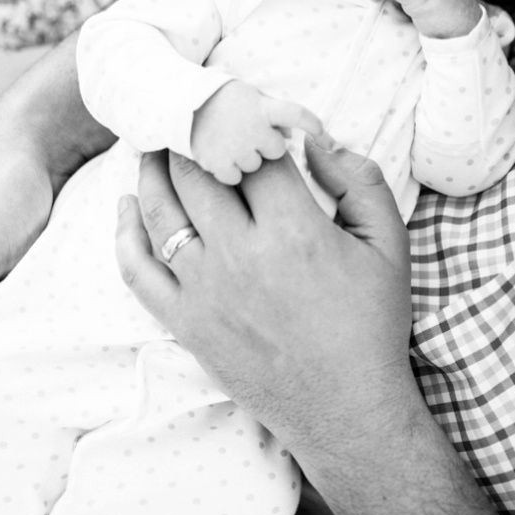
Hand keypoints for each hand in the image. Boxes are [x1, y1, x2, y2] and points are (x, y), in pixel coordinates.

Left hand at [114, 139, 416, 458]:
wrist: (346, 409)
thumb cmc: (372, 324)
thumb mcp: (388, 244)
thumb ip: (360, 180)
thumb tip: (317, 140)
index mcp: (294, 229)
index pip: (251, 150)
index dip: (243, 118)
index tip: (239, 105)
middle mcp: (240, 254)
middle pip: (195, 170)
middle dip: (190, 133)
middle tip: (187, 113)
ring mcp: (204, 290)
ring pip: (160, 208)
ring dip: (153, 167)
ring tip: (155, 144)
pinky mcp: (184, 321)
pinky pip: (136, 267)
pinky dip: (125, 230)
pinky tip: (128, 204)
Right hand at [190, 81, 322, 184]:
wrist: (179, 101)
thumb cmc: (220, 98)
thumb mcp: (250, 97)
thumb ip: (272, 114)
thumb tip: (290, 135)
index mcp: (262, 108)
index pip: (296, 115)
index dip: (313, 125)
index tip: (326, 137)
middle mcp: (251, 128)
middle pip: (276, 149)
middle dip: (266, 145)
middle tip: (248, 136)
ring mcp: (235, 147)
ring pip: (254, 166)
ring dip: (246, 159)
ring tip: (228, 143)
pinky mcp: (217, 163)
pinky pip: (234, 178)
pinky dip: (228, 172)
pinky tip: (219, 158)